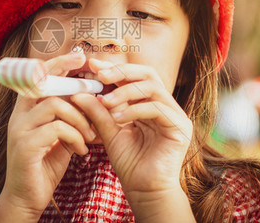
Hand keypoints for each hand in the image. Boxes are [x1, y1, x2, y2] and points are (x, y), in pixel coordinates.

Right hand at [0, 50, 96, 219]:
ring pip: (55, 105)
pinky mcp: (25, 146)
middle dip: (74, 83)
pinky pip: (57, 128)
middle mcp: (19, 115)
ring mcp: (20, 129)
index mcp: (26, 109)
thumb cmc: (44, 166)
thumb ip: (68, 117)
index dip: (59, 62)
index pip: (38, 74)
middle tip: (97, 92)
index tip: (80, 57)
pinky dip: (75, 136)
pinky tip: (82, 150)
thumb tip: (91, 99)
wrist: (25, 200)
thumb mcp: (59, 137)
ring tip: (91, 135)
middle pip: (44, 83)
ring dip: (80, 117)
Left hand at [71, 60, 192, 198]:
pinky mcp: (181, 127)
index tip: (91, 66)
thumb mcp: (108, 133)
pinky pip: (158, 108)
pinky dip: (135, 109)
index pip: (135, 76)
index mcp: (149, 103)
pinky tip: (118, 117)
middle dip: (121, 72)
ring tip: (106, 102)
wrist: (145, 192)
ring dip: (126, 91)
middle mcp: (165, 105)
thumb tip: (78, 93)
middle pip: (148, 74)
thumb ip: (97, 112)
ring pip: (153, 88)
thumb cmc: (129, 163)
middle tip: (99, 75)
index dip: (114, 68)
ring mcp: (175, 114)